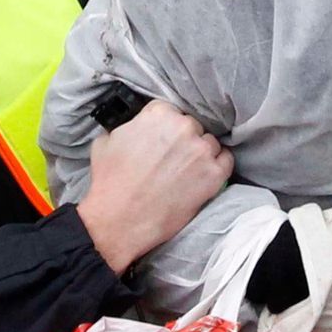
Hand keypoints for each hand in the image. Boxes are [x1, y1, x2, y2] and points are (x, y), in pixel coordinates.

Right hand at [77, 101, 233, 274]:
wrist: (120, 219)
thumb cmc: (110, 182)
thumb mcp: (106, 141)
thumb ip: (127, 127)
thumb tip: (135, 128)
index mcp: (159, 114)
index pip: (168, 111)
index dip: (163, 127)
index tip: (160, 140)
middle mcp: (183, 127)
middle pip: (191, 126)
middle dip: (182, 140)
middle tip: (171, 159)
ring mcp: (201, 151)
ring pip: (209, 142)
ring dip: (200, 153)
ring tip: (185, 171)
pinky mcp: (214, 175)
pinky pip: (226, 160)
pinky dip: (218, 165)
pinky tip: (206, 173)